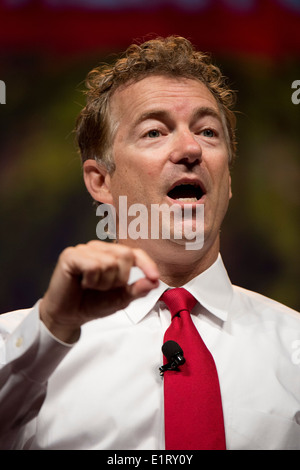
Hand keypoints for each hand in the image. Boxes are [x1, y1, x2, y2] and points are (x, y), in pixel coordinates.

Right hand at [39, 241, 159, 342]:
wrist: (69, 316)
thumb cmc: (92, 303)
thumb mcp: (121, 299)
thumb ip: (138, 289)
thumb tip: (154, 282)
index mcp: (111, 254)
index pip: (135, 253)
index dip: (147, 264)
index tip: (154, 277)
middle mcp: (98, 248)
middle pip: (125, 255)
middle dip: (120, 279)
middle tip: (104, 288)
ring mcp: (84, 249)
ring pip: (109, 262)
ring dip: (104, 282)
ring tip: (92, 286)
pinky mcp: (71, 255)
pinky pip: (94, 265)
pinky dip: (93, 280)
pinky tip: (84, 283)